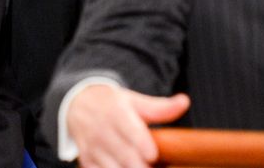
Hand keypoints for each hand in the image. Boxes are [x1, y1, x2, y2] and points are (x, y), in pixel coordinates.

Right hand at [67, 84, 189, 167]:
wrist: (78, 104)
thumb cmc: (113, 105)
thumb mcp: (134, 101)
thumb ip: (160, 107)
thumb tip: (184, 102)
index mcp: (117, 114)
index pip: (131, 132)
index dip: (143, 145)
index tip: (153, 155)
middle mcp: (103, 132)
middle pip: (125, 156)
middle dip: (141, 166)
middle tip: (155, 166)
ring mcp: (94, 148)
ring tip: (144, 167)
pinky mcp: (87, 161)